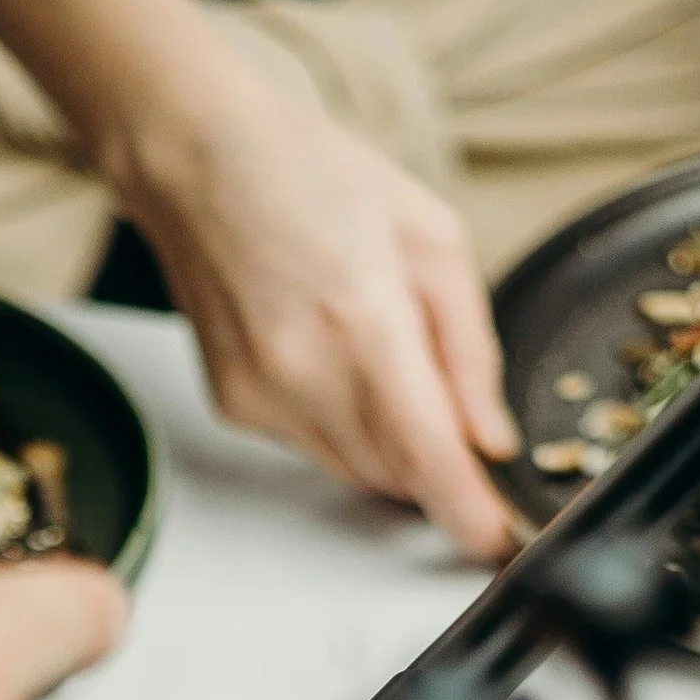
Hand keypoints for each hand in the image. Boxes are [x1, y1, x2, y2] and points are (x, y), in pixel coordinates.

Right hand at [110, 47, 519, 561]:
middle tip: (450, 403)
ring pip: (357, 471)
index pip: (430, 458)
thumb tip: (490, 437)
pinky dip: (342, 425)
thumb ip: (469, 349)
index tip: (501, 540)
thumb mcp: (432, 236)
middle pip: (399, 474)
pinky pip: (314, 448)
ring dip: (391, 445)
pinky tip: (330, 354)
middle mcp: (304, 372)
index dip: (472, 515)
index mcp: (364, 319)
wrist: (198, 158)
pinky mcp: (235, 407)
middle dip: (438, 462)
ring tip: (380, 354)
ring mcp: (261, 397)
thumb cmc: (310, 176)